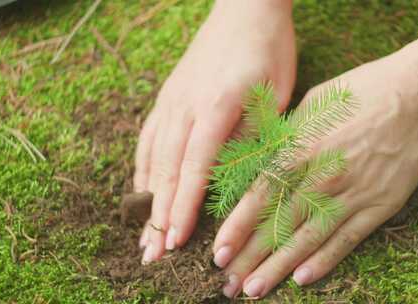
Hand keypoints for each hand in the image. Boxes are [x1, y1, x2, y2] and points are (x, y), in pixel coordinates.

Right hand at [134, 0, 295, 263]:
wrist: (245, 8)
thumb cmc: (268, 51)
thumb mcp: (274, 95)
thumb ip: (252, 137)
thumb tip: (233, 181)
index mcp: (217, 105)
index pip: (195, 166)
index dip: (185, 207)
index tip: (178, 240)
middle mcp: (186, 105)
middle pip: (168, 169)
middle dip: (160, 215)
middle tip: (152, 254)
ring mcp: (172, 100)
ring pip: (153, 156)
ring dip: (148, 198)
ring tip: (144, 233)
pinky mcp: (168, 96)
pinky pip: (150, 138)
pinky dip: (145, 169)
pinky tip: (143, 189)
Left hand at [212, 54, 417, 297]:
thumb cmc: (362, 91)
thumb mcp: (314, 103)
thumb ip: (288, 136)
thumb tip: (264, 156)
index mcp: (302, 148)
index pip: (260, 196)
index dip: (237, 228)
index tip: (219, 252)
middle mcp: (323, 176)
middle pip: (279, 225)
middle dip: (250, 258)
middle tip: (228, 284)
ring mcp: (352, 194)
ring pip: (308, 239)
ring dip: (278, 268)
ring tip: (255, 290)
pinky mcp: (379, 205)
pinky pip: (346, 239)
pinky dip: (324, 260)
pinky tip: (302, 279)